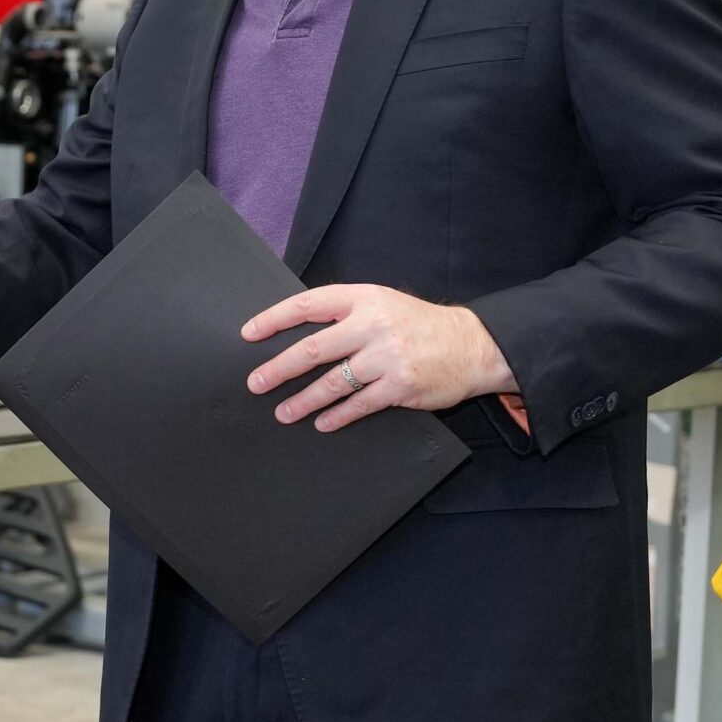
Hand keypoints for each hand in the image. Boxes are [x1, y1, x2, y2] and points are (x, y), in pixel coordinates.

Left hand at [240, 284, 513, 432]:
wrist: (472, 345)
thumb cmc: (418, 324)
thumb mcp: (382, 303)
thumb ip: (346, 314)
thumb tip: (297, 333)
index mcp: (363, 299)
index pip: (308, 305)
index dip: (275, 319)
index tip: (249, 334)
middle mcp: (373, 325)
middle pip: (313, 349)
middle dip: (279, 368)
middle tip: (256, 383)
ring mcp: (387, 357)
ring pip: (332, 383)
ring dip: (303, 401)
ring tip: (283, 412)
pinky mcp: (401, 387)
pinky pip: (359, 404)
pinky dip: (337, 416)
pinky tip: (322, 422)